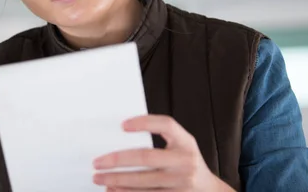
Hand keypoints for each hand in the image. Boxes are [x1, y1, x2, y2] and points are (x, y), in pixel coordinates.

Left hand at [92, 115, 234, 190]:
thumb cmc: (187, 161)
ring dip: (117, 180)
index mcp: (186, 142)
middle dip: (118, 160)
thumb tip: (122, 136)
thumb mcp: (182, 144)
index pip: (166, 125)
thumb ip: (161, 138)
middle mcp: (185, 161)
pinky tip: (113, 190)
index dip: (144, 123)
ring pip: (143, 182)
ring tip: (100, 177)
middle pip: (146, 157)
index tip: (122, 125)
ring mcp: (181, 183)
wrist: (209, 191)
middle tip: (98, 162)